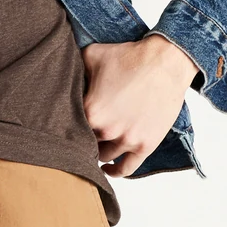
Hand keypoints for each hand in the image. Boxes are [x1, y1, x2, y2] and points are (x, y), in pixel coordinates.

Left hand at [81, 33, 201, 176]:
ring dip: (98, 152)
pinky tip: (108, 168)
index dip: (68, 125)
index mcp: (90, 111)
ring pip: (104, 156)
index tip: (68, 123)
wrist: (166, 61)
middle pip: (85, 144)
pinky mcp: (145, 145)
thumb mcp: (92, 54)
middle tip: (80, 134)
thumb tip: (61, 73)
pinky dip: (116, 171)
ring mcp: (127, 140)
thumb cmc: (130, 57)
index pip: (70, 128)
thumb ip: (73, 68)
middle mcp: (107, 130)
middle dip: (82, 138)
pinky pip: (126, 169)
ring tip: (93, 148)